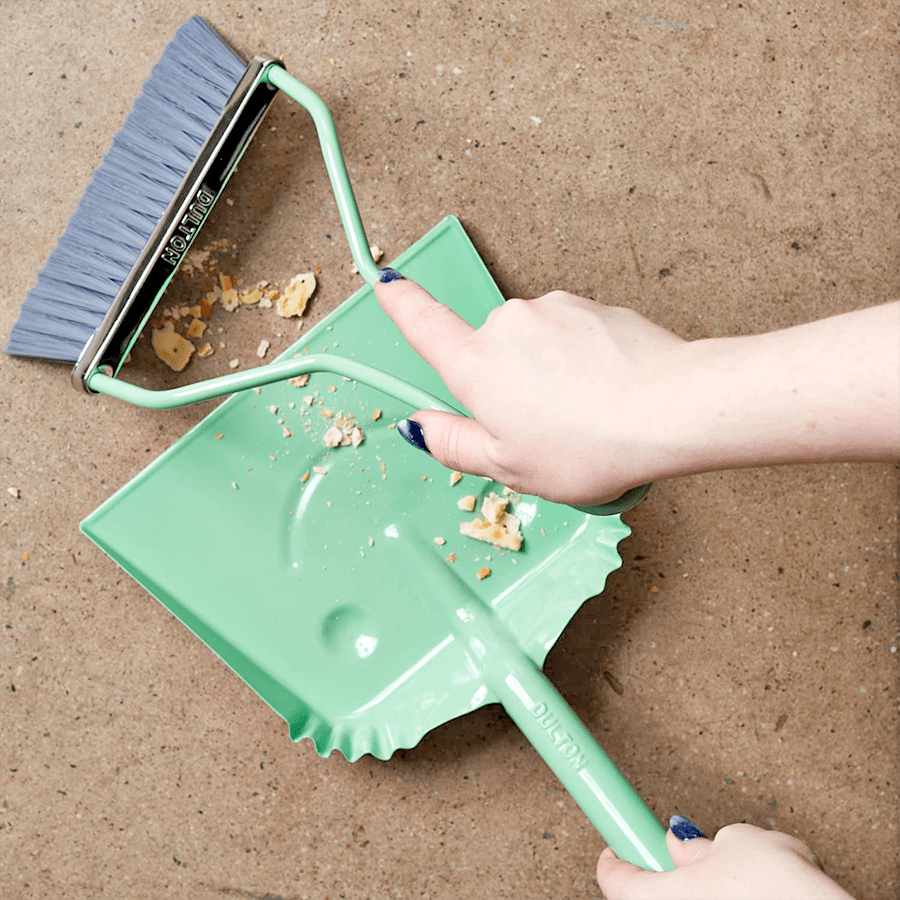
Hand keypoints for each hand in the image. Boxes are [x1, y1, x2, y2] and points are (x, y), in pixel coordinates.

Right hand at [374, 270, 899, 506]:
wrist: (671, 407)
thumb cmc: (587, 446)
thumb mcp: (507, 467)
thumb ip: (454, 444)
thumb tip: (418, 427)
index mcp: (477, 365)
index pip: (423, 324)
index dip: (400, 302)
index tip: (384, 279)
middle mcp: (508, 324)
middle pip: (490, 353)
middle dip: (508, 386)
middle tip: (542, 432)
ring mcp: (554, 310)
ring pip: (536, 348)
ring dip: (549, 377)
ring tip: (584, 419)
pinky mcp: (594, 308)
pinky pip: (574, 339)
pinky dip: (582, 365)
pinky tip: (607, 395)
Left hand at [596, 816, 854, 899]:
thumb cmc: (778, 889)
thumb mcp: (734, 842)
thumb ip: (697, 845)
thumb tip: (683, 843)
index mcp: (658, 897)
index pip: (614, 879)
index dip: (614, 857)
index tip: (615, 845)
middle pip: (654, 896)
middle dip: (673, 873)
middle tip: (693, 856)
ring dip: (709, 889)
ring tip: (747, 878)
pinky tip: (762, 896)